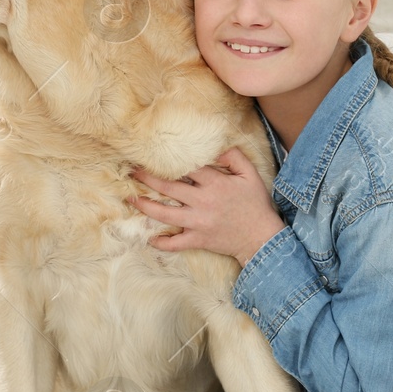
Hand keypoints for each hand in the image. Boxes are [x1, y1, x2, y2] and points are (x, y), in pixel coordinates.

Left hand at [126, 147, 285, 265]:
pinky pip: (176, 243)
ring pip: (165, 214)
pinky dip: (162, 243)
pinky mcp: (198, 239)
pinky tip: (151, 238)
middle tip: (132, 171)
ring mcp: (198, 222)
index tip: (154, 155)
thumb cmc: (256, 204)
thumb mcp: (250, 175)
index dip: (169, 161)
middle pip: (168, 187)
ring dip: (146, 206)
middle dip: (147, 178)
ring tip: (131, 198)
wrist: (261, 237)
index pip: (187, 168)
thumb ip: (234, 157)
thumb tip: (215, 148)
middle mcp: (202, 201)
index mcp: (214, 184)